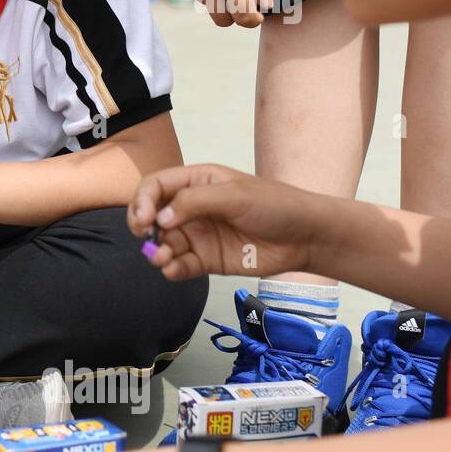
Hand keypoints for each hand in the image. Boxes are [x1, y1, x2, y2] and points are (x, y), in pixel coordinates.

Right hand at [127, 163, 325, 280]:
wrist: (308, 237)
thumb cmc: (276, 206)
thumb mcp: (234, 195)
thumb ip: (194, 202)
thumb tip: (160, 218)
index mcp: (197, 182)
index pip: (156, 186)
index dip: (143, 200)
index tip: (144, 218)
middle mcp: (192, 208)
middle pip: (153, 215)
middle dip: (143, 226)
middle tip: (145, 237)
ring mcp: (198, 235)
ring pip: (164, 242)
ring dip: (157, 250)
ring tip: (162, 258)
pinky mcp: (207, 260)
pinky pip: (180, 265)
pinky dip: (171, 268)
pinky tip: (173, 269)